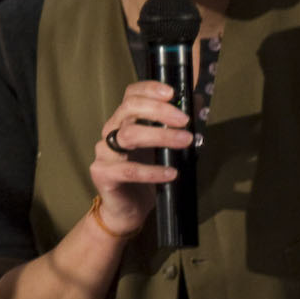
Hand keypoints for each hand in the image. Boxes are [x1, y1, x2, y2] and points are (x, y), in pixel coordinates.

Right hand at [87, 82, 188, 236]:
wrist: (127, 209)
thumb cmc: (146, 174)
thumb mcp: (163, 147)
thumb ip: (176, 126)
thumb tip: (196, 103)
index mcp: (124, 121)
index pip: (131, 95)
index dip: (149, 89)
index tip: (172, 92)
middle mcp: (111, 131)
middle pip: (128, 109)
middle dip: (158, 110)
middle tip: (184, 120)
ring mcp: (105, 152)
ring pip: (128, 135)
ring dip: (159, 135)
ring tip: (185, 140)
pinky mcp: (103, 174)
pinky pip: (128, 170)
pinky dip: (152, 171)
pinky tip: (171, 173)